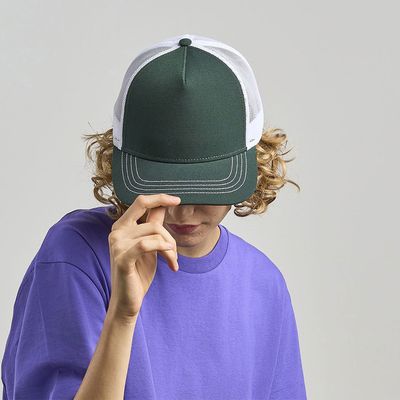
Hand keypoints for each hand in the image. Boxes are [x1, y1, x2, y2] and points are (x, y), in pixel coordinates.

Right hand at [107, 193, 180, 321]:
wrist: (128, 301)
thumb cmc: (138, 272)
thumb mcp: (150, 245)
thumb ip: (153, 225)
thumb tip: (162, 206)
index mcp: (122, 226)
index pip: (140, 202)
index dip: (160, 198)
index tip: (177, 199)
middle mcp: (117, 232)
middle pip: (152, 221)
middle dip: (169, 234)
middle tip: (175, 251)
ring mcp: (117, 245)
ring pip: (155, 233)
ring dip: (170, 248)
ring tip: (172, 261)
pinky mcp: (122, 258)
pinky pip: (147, 244)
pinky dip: (163, 249)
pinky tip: (170, 261)